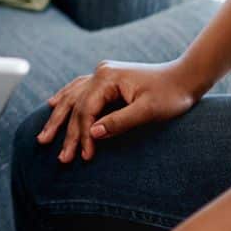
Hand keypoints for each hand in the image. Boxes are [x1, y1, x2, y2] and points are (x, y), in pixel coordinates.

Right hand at [36, 60, 198, 163]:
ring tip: (44, 137)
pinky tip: (54, 104)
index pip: (87, 110)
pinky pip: (79, 89)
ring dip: (59, 118)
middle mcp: (100, 72)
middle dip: (66, 132)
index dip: (83, 135)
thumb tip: (92, 133)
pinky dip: (66, 98)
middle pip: (76, 105)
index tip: (85, 156)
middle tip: (61, 157)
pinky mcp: (108, 79)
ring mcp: (103, 74)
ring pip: (73, 97)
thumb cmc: (171, 95)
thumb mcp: (148, 111)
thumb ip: (119, 121)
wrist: (186, 77)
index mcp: (107, 77)